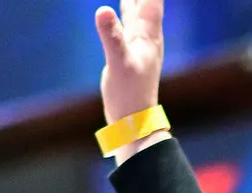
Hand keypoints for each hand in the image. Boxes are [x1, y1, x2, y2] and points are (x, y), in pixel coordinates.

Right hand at [95, 1, 163, 123]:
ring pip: (137, 6)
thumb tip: (102, 10)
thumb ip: (111, 37)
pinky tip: (120, 3)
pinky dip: (124, 6)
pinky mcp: (128, 49)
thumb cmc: (129, 96)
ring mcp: (139, 41)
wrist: (133, 122)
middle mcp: (147, 33)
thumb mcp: (118, 64)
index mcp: (148, 32)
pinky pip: (127, 19)